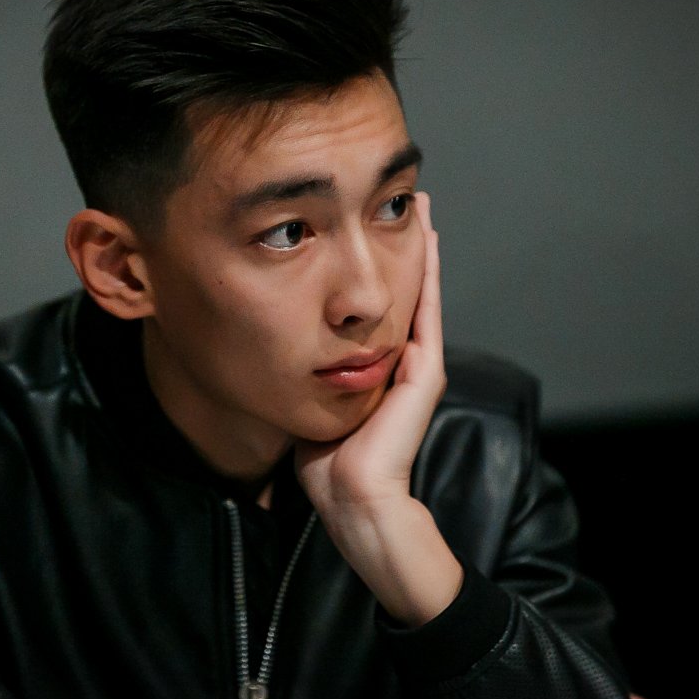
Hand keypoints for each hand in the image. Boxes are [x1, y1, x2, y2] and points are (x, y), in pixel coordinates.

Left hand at [294, 190, 445, 512]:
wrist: (353, 497)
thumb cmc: (326, 464)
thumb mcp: (310, 402)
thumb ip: (304, 374)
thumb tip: (271, 348)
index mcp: (375, 369)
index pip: (377, 308)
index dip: (375, 269)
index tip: (366, 228)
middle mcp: (400, 362)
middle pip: (403, 291)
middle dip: (399, 247)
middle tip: (401, 200)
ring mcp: (418, 366)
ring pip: (419, 292)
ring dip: (420, 248)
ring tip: (418, 207)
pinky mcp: (425, 373)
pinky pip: (426, 311)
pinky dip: (428, 274)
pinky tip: (427, 240)